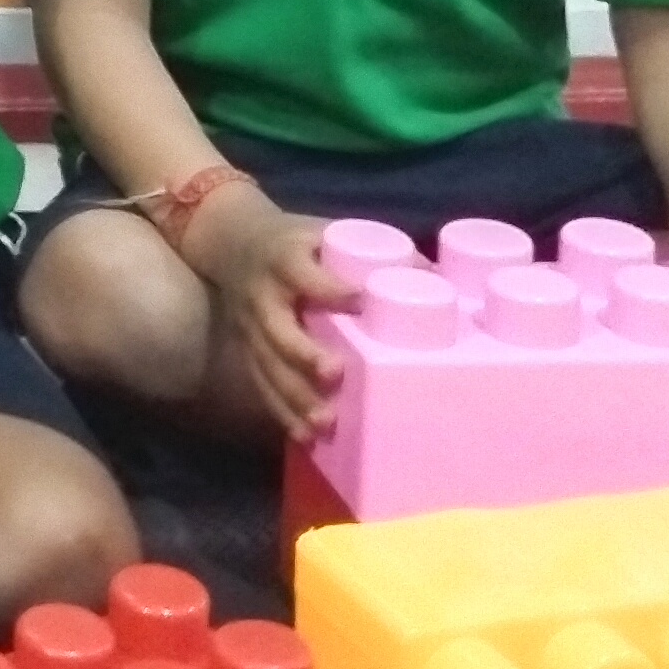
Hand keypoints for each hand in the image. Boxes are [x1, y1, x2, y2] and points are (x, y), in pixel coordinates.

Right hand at [190, 197, 355, 441]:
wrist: (232, 242)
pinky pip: (261, 384)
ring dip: (295, 396)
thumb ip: (372, 251)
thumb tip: (436, 276)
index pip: (306, 275)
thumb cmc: (296, 240)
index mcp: (285, 260)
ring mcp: (252, 328)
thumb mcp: (325, 231)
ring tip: (324, 423)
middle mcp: (264, 296)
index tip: (362, 301)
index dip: (332, 289)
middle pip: (280, 329)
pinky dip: (281, 412)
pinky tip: (303, 436)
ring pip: (269, 365)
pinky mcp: (248, 351)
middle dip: (304, 354)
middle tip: (336, 374)